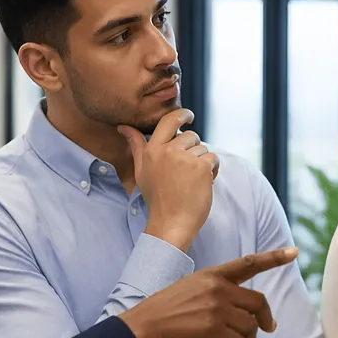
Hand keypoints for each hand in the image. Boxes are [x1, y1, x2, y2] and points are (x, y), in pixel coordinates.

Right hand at [119, 109, 217, 252]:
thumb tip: (124, 127)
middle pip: (190, 136)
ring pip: (202, 148)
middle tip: (187, 171)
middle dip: (193, 150)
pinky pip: (212, 158)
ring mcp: (185, 158)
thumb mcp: (142, 171)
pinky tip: (204, 183)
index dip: (181, 114)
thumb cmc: (157, 199)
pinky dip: (213, 169)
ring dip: (203, 162)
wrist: (171, 222)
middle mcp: (168, 151)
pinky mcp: (201, 167)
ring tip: (193, 180)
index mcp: (152, 150)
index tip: (188, 116)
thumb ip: (136, 146)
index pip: (168, 121)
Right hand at [119, 247, 297, 337]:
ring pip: (250, 327)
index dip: (274, 258)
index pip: (248, 263)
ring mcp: (216, 308)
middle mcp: (217, 288)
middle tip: (266, 330)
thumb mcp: (191, 289)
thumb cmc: (166, 313)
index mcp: (212, 275)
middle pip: (259, 303)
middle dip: (265, 320)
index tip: (294, 252)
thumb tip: (245, 316)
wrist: (144, 328)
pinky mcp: (213, 328)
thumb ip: (218, 294)